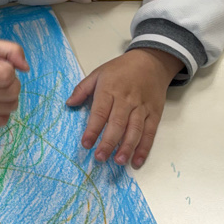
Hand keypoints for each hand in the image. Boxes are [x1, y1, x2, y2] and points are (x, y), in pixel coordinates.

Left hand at [66, 48, 181, 167]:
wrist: (151, 61)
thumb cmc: (121, 69)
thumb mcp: (98, 73)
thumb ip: (82, 89)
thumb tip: (69, 104)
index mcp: (109, 89)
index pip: (100, 113)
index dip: (93, 130)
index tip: (86, 144)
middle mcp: (126, 100)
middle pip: (117, 124)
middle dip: (108, 143)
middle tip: (100, 158)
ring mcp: (142, 107)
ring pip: (135, 130)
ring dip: (127, 148)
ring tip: (119, 162)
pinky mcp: (154, 113)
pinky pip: (150, 132)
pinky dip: (144, 147)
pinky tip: (137, 160)